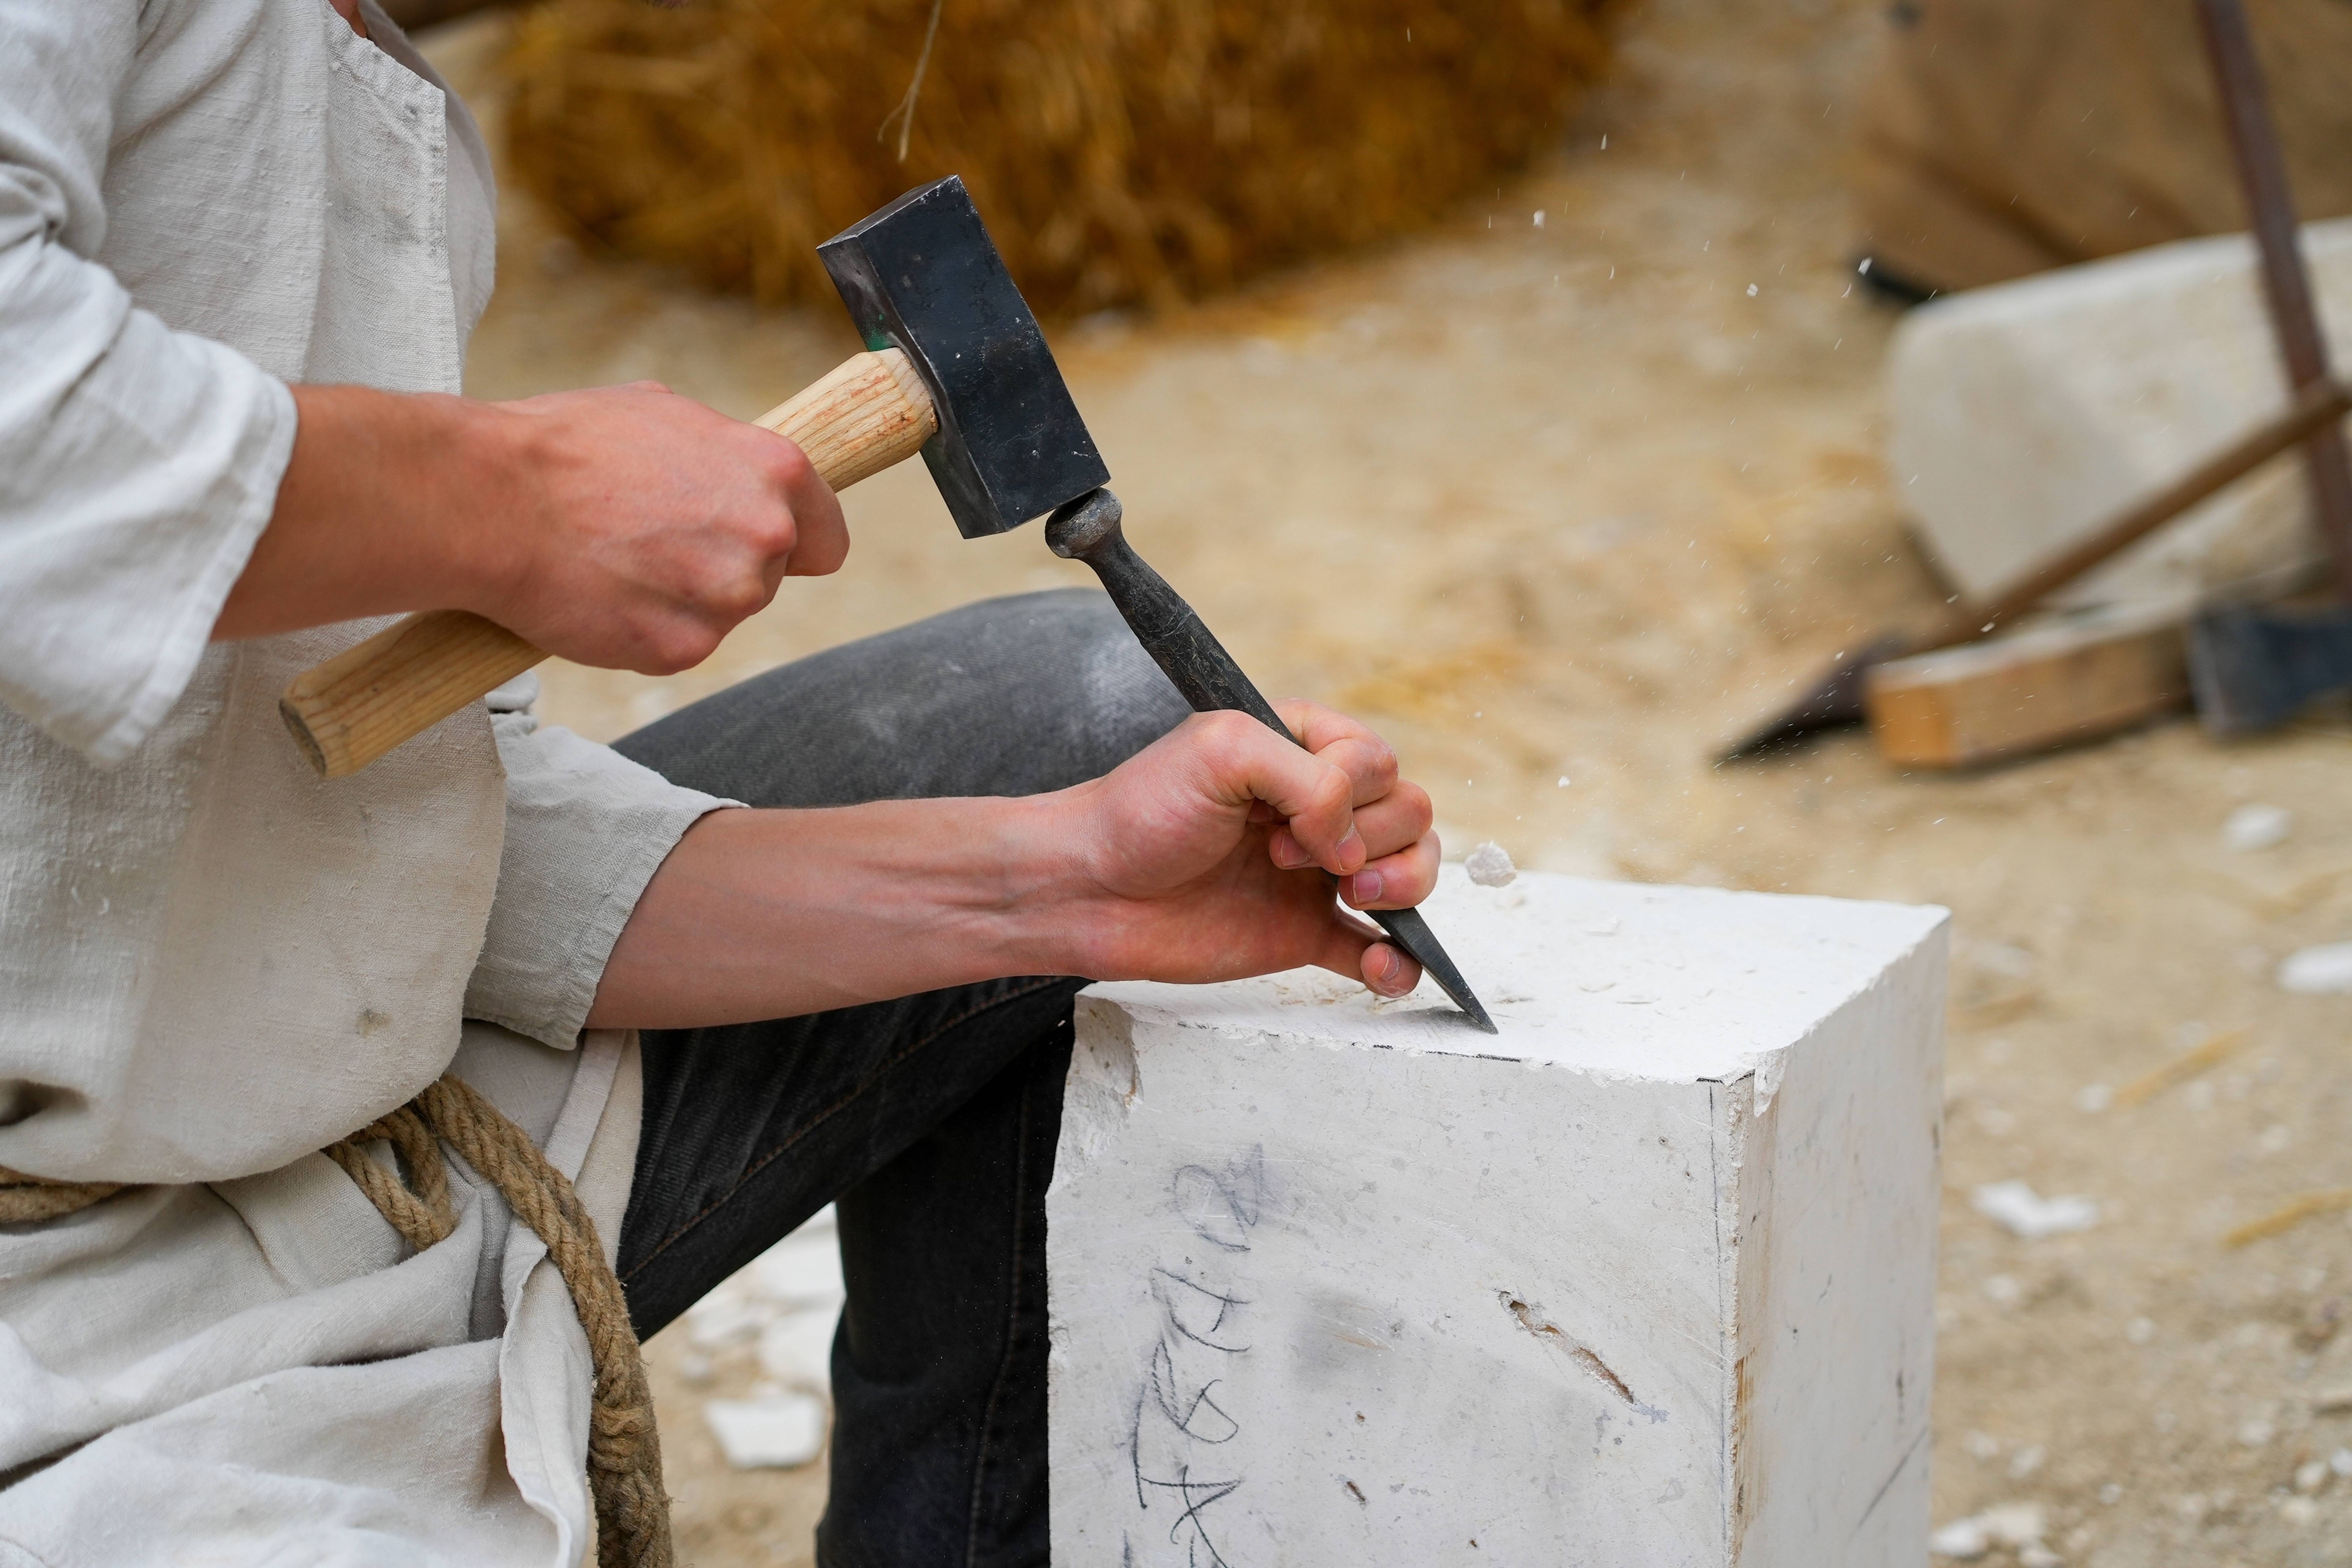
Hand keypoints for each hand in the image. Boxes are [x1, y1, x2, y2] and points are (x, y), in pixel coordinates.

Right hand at [470, 381, 847, 672]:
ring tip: (617, 564)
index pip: (826, 538)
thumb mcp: (662, 415)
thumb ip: (722, 457)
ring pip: (723, 615)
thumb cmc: (564, 447)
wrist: (489, 500)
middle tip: (650, 544)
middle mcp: (765, 536)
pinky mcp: (682, 650)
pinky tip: (602, 596)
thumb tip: (739, 478)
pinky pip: (677, 648)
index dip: (796, 544)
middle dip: (720, 567)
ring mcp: (726, 599)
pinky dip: (644, 632)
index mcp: (776, 472)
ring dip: (681, 601)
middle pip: (767, 578)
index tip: (767, 549)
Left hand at [1055, 702, 1438, 995]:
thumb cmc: (1142, 811)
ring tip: (1355, 899)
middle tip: (1302, 859)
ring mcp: (1317, 874)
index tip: (1279, 820)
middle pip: (1409, 813)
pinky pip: (1380, 949)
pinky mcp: (1305, 933)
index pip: (1377, 760)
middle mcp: (1318, 809)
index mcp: (1301, 750)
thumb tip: (1351, 847)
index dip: (1349, 791)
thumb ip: (1311, 779)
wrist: (1088, 889)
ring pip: (1411, 874)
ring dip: (1407, 886)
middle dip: (1380, 836)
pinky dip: (1399, 960)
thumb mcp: (1224, 750)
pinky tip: (1383, 965)